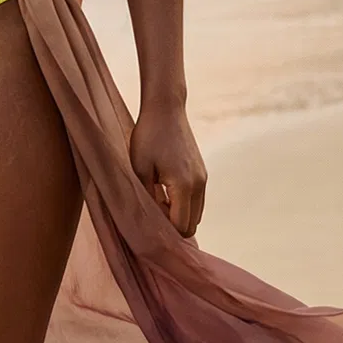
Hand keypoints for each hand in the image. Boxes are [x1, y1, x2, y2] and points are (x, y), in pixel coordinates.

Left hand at [129, 99, 206, 237]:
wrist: (166, 109)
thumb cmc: (148, 137)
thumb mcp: (140, 169)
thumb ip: (148, 198)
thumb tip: (152, 222)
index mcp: (184, 186)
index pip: (181, 227)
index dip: (165, 233)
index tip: (147, 225)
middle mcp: (199, 185)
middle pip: (192, 225)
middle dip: (173, 226)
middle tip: (151, 213)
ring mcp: (203, 178)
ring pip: (196, 213)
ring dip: (178, 215)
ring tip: (156, 201)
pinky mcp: (202, 172)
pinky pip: (196, 200)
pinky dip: (183, 204)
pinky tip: (164, 191)